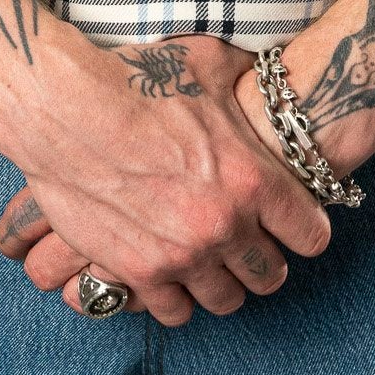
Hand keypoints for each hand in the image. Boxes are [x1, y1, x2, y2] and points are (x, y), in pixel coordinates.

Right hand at [0, 37, 303, 318]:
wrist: (64, 107)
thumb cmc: (136, 78)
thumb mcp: (208, 63)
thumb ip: (248, 78)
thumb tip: (267, 75)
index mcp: (252, 177)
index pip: (311, 235)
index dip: (303, 227)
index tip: (289, 221)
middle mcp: (225, 224)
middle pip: (271, 276)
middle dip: (263, 259)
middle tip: (246, 241)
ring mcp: (182, 255)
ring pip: (226, 300)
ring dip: (220, 281)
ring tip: (208, 258)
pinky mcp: (139, 273)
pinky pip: (175, 311)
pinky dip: (176, 295)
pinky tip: (170, 270)